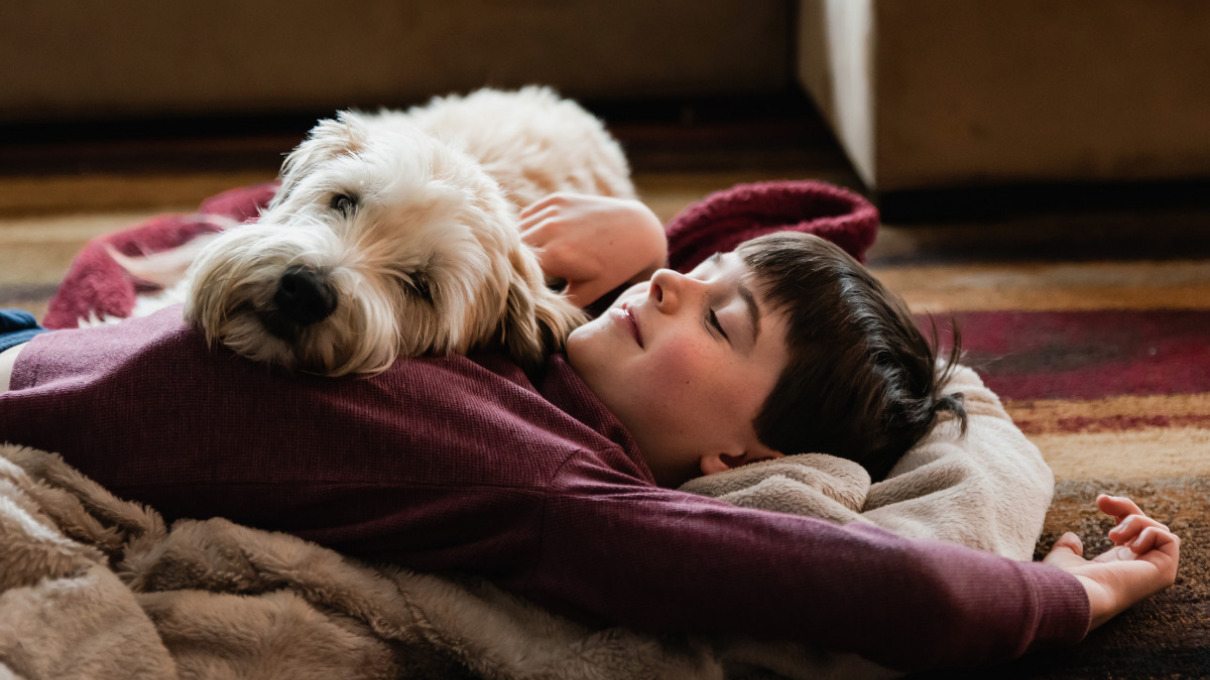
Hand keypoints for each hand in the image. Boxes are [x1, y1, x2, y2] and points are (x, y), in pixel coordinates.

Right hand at [520, 193, 667, 307]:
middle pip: (512, 250)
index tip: (517, 290)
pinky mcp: (555, 200)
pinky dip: (528, 228)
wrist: (637, 230)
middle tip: (522, 275)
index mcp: (555, 256)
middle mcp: (549, 230)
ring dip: (519, 245)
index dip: (514, 282)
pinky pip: (528, 216)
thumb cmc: (614, 267)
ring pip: (517, 231)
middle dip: (514, 263)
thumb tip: (532, 310)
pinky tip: (542, 240)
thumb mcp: (588, 292)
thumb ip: (557, 303)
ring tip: (532, 259)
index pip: (516, 271)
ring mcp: (552, 211)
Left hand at [1043, 495, 1179, 630]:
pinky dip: (1150, 533)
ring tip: (1112, 535)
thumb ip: (1068, 549)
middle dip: (1126, 507)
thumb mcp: (1064, 558)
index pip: (1132, 532)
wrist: (1078, 595)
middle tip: (1102, 501)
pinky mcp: (1164, 572)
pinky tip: (1132, 546)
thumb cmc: (1066, 581)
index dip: (1120, 511)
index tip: (1100, 501)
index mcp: (1119, 564)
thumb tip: (1071, 538)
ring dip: (1134, 521)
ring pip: (1158, 530)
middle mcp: (1139, 568)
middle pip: (1147, 526)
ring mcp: (1154, 571)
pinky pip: (1170, 539)